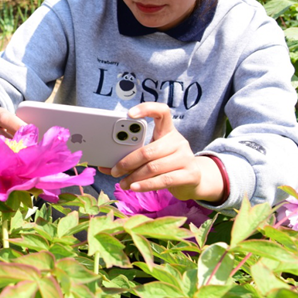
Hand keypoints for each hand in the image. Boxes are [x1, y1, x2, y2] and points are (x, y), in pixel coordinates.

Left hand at [99, 102, 224, 201]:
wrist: (194, 180)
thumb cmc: (166, 164)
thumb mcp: (151, 156)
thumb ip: (130, 157)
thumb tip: (103, 165)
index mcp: (168, 131)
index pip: (162, 112)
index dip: (146, 109)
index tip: (129, 114)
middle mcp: (178, 141)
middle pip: (149, 150)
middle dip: (128, 162)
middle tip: (115, 171)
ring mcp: (186, 157)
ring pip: (153, 167)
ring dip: (134, 177)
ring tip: (122, 183)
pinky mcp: (190, 174)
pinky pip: (164, 180)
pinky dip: (146, 185)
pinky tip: (135, 187)